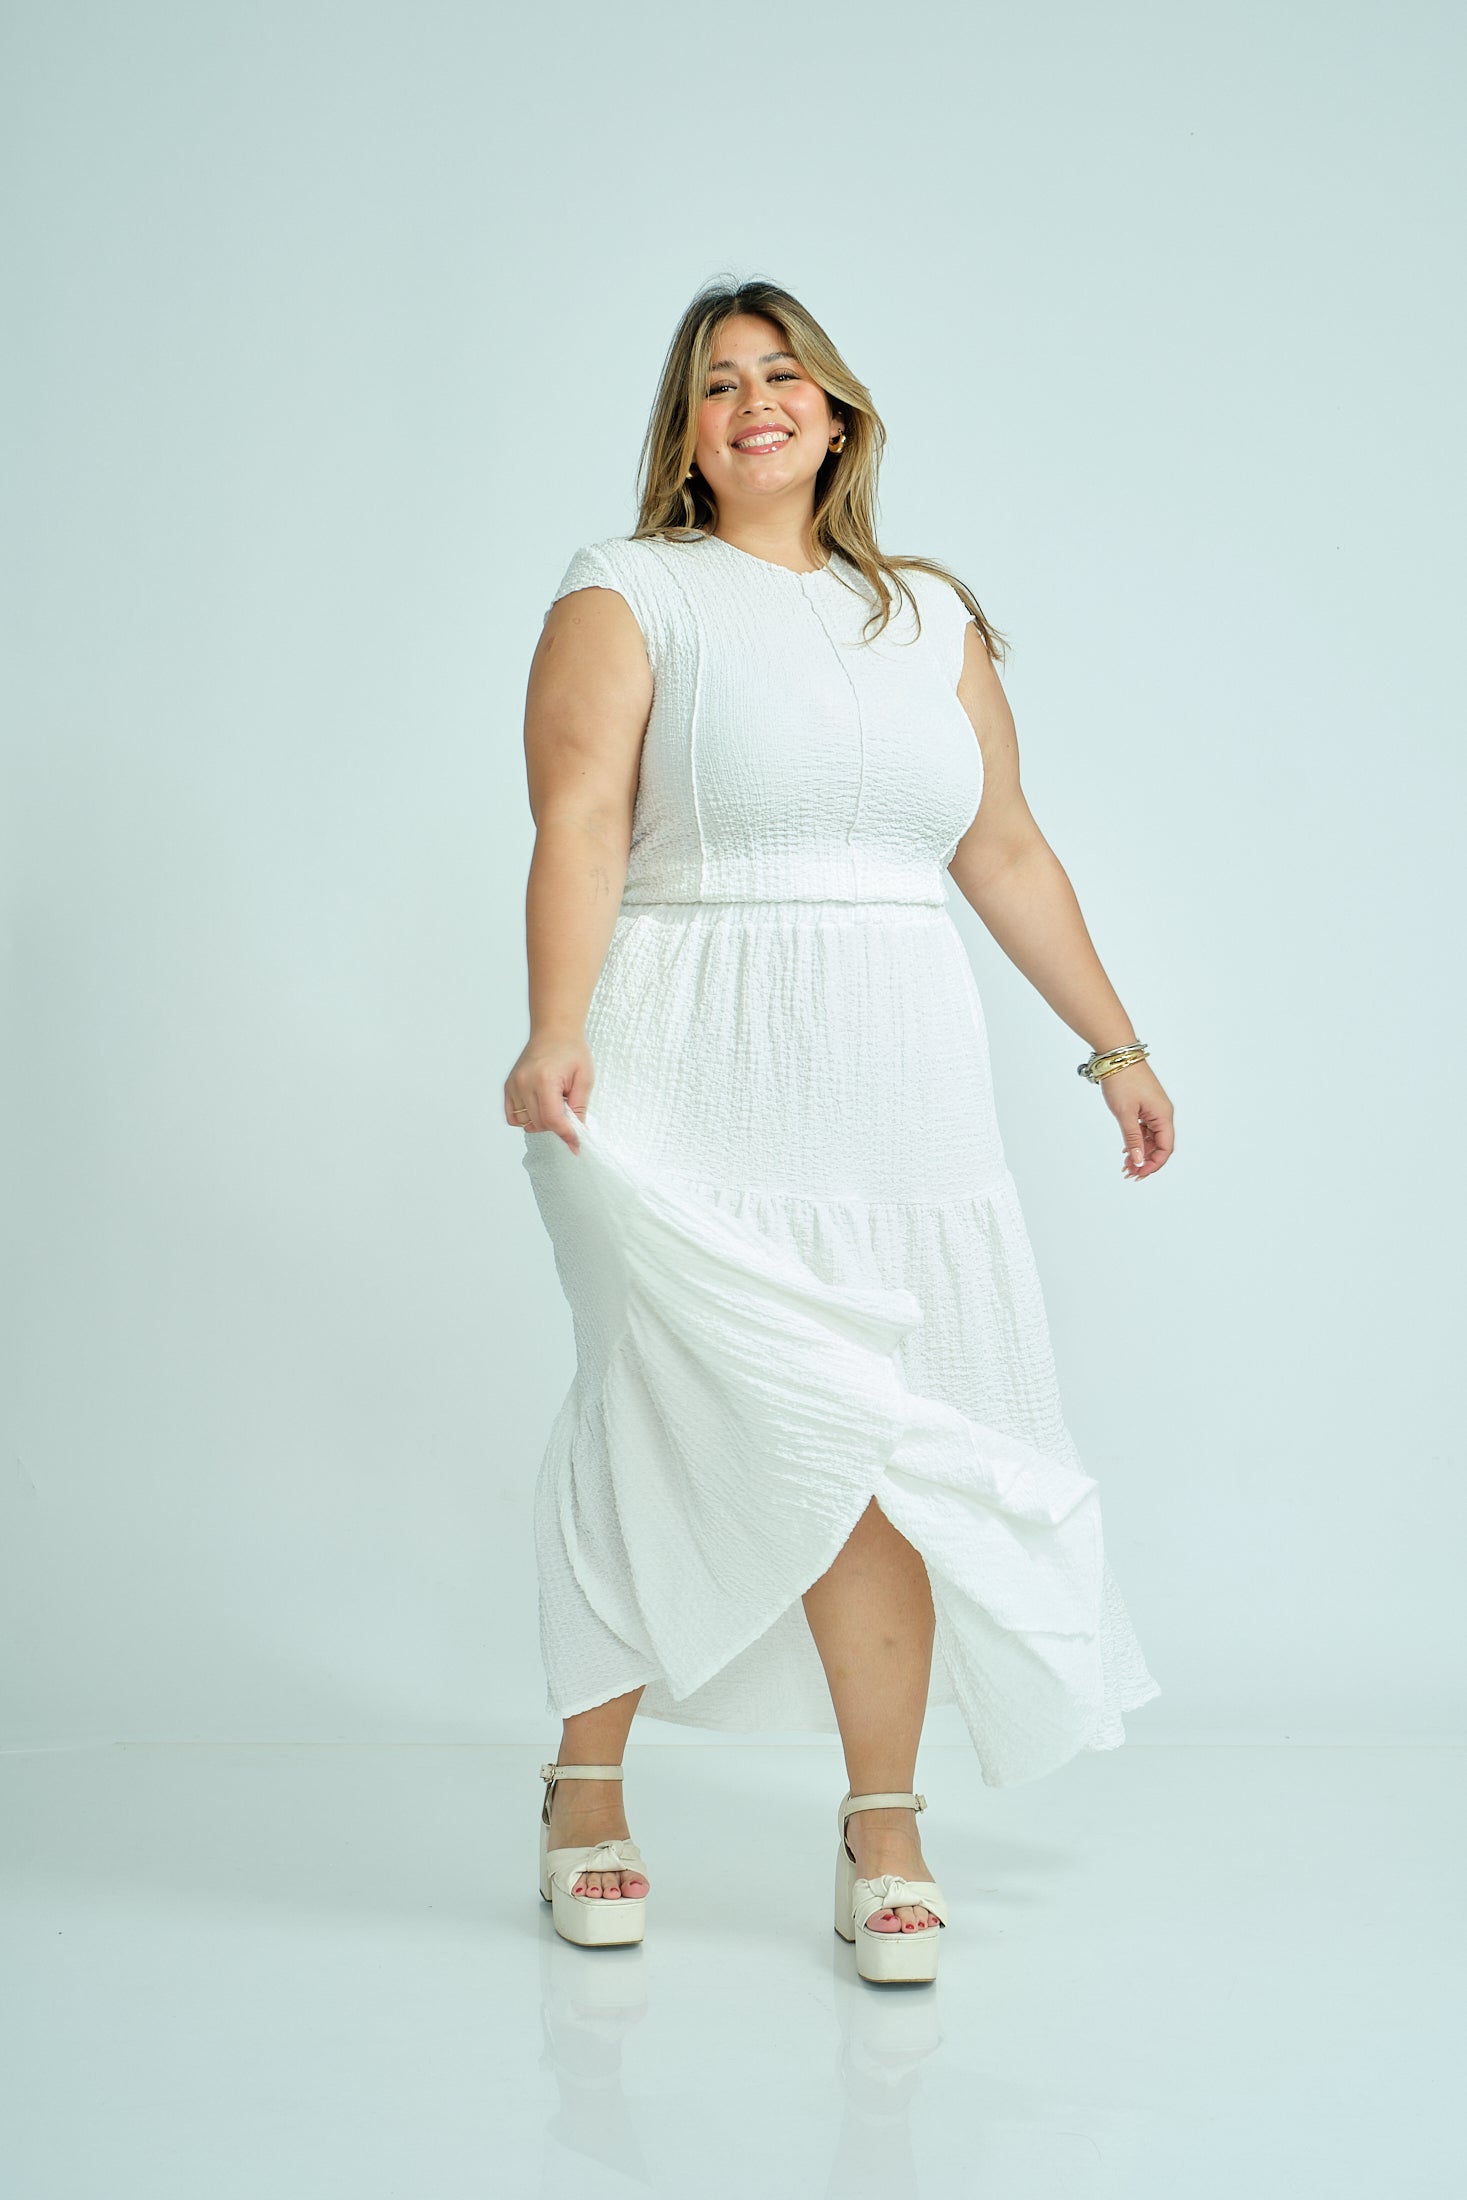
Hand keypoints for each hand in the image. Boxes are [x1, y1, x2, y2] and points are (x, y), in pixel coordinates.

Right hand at [504, 1032, 592, 1152]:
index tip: (576, 1145)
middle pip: (540, 1123)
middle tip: (569, 1110)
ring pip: (526, 1123)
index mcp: (544, 1079)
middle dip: (557, 1126)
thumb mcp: (584, 1078)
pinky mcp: (508, 1087)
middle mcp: (524, 1082)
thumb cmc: (571, 1051)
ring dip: (543, 1122)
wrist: (554, 1032)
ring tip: (555, 1103)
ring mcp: (513, 1085)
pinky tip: (539, 1108)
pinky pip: (513, 1116)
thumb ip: (580, 1107)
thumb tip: (577, 1133)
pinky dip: (526, 1119)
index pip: (552, 1119)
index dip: (566, 1135)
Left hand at [1100, 1062, 1174, 1180]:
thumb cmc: (1122, 1080)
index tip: (1138, 1173)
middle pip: (1159, 1145)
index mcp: (1163, 1115)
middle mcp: (1162, 1113)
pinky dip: (1137, 1140)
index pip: (1166, 1148)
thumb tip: (1138, 1160)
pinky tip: (1126, 1149)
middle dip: (1145, 1161)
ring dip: (1140, 1152)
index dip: (1154, 1164)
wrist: (1117, 1056)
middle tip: (1128, 1173)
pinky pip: (1145, 1128)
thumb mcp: (1125, 1114)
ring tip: (1125, 1164)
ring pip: (1151, 1138)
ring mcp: (1154, 1109)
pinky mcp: (1145, 1105)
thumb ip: (1132, 1139)